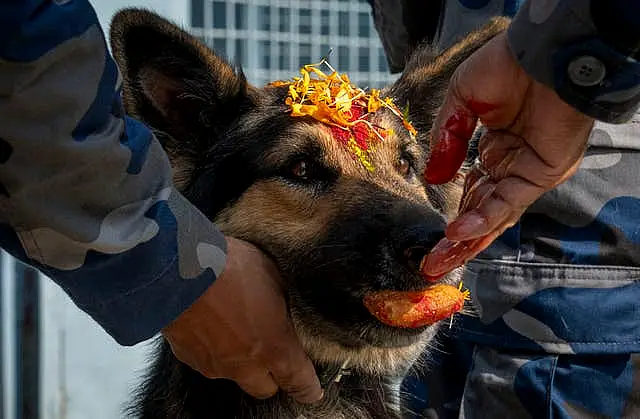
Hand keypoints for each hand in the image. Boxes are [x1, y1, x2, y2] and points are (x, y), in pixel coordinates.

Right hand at [162, 237, 322, 402]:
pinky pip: (207, 361)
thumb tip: (283, 310)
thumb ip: (282, 304)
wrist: (179, 269)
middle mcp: (246, 365)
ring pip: (234, 374)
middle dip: (270, 375)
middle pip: (265, 388)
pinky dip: (212, 348)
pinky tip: (211, 322)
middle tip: (270, 350)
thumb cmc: (230, 268)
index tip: (311, 389)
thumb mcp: (274, 277)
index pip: (300, 382)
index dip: (308, 388)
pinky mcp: (189, 358)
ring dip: (239, 359)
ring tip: (234, 325)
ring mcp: (215, 365)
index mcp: (275, 347)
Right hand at [421, 31, 593, 276]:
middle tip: (431, 264)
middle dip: (456, 241)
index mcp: (494, 150)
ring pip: (494, 216)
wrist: (539, 52)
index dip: (452, 214)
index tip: (432, 237)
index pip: (471, 192)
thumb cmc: (504, 66)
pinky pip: (508, 203)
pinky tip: (459, 232)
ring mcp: (524, 173)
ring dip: (467, 240)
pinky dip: (484, 219)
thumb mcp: (460, 101)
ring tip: (439, 261)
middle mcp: (509, 166)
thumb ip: (447, 141)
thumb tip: (432, 179)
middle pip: (480, 213)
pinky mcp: (539, 174)